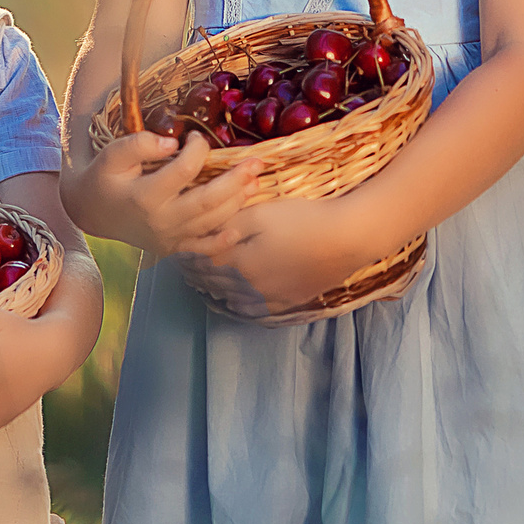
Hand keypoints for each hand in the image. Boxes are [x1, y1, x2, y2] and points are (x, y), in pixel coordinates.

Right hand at [60, 129, 256, 253]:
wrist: (91, 213)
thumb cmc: (103, 180)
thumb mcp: (111, 156)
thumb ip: (139, 144)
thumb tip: (172, 140)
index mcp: (146, 195)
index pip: (184, 170)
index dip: (198, 149)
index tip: (197, 137)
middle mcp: (162, 220)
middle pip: (208, 200)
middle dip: (236, 180)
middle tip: (256, 162)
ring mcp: (170, 237)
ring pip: (212, 221)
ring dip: (237, 202)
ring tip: (255, 182)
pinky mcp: (173, 247)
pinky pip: (202, 248)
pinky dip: (222, 242)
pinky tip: (237, 230)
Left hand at [176, 193, 378, 317]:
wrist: (347, 239)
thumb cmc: (301, 220)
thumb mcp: (260, 214)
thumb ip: (228, 225)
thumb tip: (203, 234)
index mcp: (239, 263)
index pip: (203, 263)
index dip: (188, 256)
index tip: (176, 249)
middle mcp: (251, 287)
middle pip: (215, 283)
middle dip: (197, 274)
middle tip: (185, 266)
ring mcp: (272, 298)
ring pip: (233, 298)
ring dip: (216, 289)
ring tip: (205, 281)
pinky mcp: (290, 301)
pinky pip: (257, 309)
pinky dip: (240, 304)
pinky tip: (237, 299)